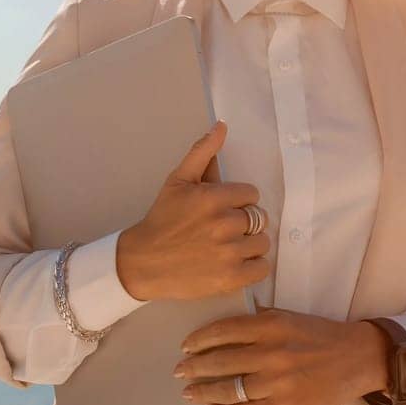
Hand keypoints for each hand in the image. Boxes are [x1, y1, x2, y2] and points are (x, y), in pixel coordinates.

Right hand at [116, 120, 271, 301]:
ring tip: (229, 247)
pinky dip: (253, 266)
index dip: (239, 201)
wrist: (143, 262)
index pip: (252, 194)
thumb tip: (221, 126)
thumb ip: (202, 152)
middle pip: (259, 218)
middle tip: (223, 230)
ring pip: (263, 243)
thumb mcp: (178, 180)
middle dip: (245, 222)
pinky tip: (235, 262)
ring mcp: (229, 253)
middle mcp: (224, 224)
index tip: (224, 209)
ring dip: (250, 245)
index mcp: (213, 198)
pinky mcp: (231, 278)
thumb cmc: (162, 219)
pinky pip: (262, 268)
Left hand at [172, 302, 390, 404]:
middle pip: (221, 361)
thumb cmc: (320, 336)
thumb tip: (228, 322)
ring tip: (189, 392)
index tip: (186, 346)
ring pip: (229, 389)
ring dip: (203, 392)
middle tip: (179, 371)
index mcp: (271, 326)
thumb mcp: (289, 317)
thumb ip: (260, 319)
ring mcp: (277, 382)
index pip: (224, 330)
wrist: (356, 358)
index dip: (200, 339)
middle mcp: (271, 352)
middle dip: (194, 367)